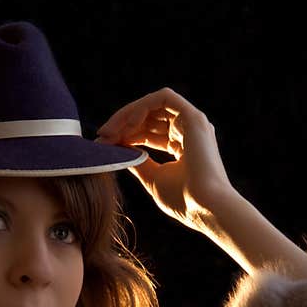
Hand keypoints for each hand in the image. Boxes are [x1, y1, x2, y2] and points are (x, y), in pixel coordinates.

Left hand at [96, 87, 234, 232]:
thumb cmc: (183, 200)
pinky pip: (162, 99)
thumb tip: (120, 149)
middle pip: (149, 116)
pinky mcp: (194, 117)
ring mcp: (193, 122)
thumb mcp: (153, 178)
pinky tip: (127, 126)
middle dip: (122, 124)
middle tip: (102, 137)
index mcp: (183, 145)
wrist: (204, 207)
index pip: (149, 131)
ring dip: (128, 115)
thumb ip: (138, 161)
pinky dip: (141, 107)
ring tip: (110, 133)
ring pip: (153, 105)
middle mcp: (189, 130)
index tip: (104, 144)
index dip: (125, 134)